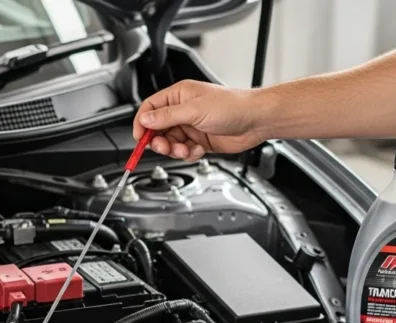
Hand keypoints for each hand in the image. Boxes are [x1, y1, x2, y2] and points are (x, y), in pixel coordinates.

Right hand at [133, 80, 265, 161]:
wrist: (254, 120)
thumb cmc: (231, 106)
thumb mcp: (193, 110)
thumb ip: (167, 116)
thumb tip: (146, 119)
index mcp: (179, 96)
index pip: (151, 108)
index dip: (143, 123)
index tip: (140, 137)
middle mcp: (183, 111)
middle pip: (158, 129)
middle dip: (159, 140)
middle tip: (164, 147)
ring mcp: (192, 126)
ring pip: (171, 142)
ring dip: (175, 149)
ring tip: (185, 149)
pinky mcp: (200, 141)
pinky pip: (185, 151)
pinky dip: (188, 154)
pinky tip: (197, 150)